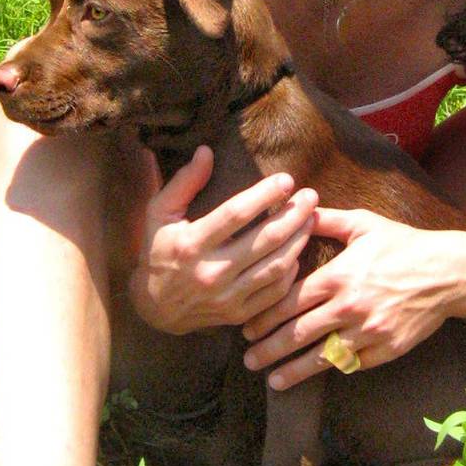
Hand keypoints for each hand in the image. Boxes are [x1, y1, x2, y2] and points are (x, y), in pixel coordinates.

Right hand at [128, 146, 318, 334]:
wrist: (154, 308)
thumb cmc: (158, 251)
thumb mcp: (159, 214)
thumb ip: (184, 182)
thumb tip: (206, 151)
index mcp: (191, 243)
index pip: (235, 214)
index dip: (264, 195)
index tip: (286, 179)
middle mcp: (211, 272)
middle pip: (264, 240)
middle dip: (293, 215)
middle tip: (311, 196)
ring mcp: (226, 297)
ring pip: (276, 266)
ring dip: (299, 240)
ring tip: (311, 218)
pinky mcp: (238, 314)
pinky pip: (274, 292)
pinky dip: (291, 271)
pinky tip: (297, 251)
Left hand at [240, 208, 465, 389]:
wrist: (450, 273)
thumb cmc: (404, 244)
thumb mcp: (364, 224)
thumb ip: (326, 220)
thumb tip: (296, 209)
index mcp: (338, 275)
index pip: (289, 301)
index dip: (264, 316)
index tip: (246, 328)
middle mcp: (349, 307)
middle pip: (298, 333)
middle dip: (269, 349)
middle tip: (248, 360)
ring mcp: (368, 332)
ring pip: (322, 357)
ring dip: (293, 370)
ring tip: (273, 380)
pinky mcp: (387, 349)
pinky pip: (353, 364)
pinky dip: (332, 369)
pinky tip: (315, 374)